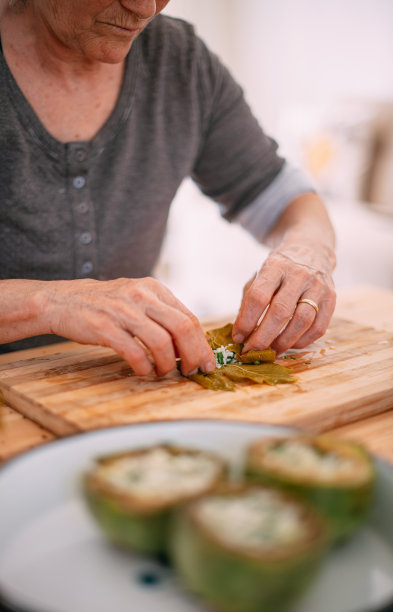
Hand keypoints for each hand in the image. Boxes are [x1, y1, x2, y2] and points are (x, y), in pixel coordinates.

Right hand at [44, 277, 215, 375]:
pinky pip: (135, 352)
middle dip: (194, 355)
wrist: (62, 301)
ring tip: (166, 372)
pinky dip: (145, 367)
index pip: (189, 317)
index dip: (202, 344)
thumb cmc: (105, 304)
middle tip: (193, 371)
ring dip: (169, 364)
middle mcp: (142, 296)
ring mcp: (123, 311)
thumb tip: (190, 342)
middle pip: (182, 328)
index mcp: (154, 288)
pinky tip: (145, 371)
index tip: (208, 362)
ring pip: (162, 342)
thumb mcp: (136, 298)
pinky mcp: (105, 327)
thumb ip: (161, 314)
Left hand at [232, 240, 335, 354]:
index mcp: (275, 266)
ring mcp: (318, 286)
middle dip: (263, 337)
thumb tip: (242, 334)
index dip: (246, 320)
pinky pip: (318, 328)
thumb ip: (249, 301)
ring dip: (284, 342)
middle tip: (252, 351)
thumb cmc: (279, 269)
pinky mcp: (331, 298)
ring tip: (271, 351)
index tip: (238, 336)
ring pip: (302, 322)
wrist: (311, 250)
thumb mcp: (260, 275)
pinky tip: (290, 344)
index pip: (258, 296)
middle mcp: (299, 274)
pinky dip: (302, 341)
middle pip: (281, 312)